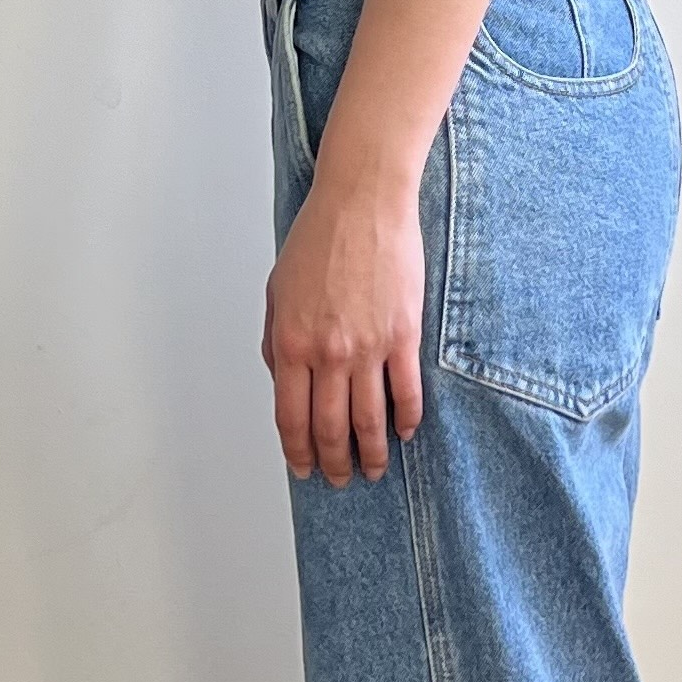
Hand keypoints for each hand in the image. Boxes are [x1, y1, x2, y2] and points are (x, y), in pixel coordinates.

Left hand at [262, 164, 425, 483]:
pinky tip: (405, 433)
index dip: (297, 452)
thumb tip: (281, 379)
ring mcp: (368, 347)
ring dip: (372, 453)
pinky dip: (407, 420)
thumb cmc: (319, 238)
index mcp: (290, 343)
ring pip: (369, 420)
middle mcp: (327, 353)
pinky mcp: (403, 336)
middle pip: (329, 429)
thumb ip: (274, 340)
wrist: (363, 202)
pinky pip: (406, 392)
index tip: (303, 469)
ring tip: (374, 469)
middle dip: (333, 463)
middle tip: (339, 479)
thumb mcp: (276, 291)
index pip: (290, 418)